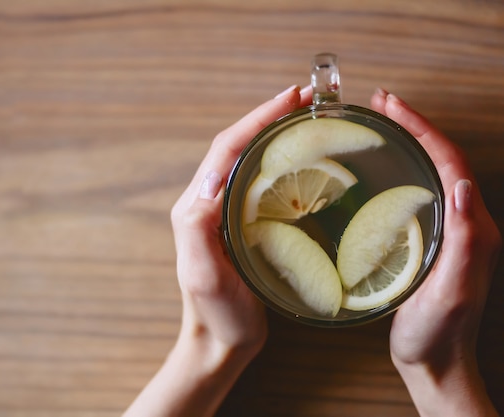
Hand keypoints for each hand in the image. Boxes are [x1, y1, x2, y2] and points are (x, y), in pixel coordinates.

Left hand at [124, 85, 311, 416]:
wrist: (221, 343)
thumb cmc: (215, 314)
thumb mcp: (203, 274)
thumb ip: (197, 227)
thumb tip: (211, 179)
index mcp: (197, 205)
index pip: (227, 149)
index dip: (258, 119)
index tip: (291, 99)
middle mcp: (209, 202)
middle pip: (239, 146)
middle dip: (270, 118)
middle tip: (309, 102)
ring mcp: (227, 213)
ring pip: (251, 160)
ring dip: (276, 135)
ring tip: (310, 121)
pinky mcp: (244, 225)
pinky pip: (262, 183)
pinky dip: (282, 163)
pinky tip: (306, 162)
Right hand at [371, 90, 501, 415]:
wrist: (434, 361)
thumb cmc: (437, 332)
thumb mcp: (452, 290)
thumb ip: (465, 240)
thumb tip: (465, 185)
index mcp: (476, 228)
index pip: (451, 163)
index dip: (423, 129)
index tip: (392, 106)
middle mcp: (467, 222)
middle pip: (443, 159)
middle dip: (415, 125)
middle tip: (382, 103)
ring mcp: (450, 230)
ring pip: (432, 172)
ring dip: (410, 141)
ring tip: (382, 123)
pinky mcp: (433, 239)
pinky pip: (420, 192)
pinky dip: (403, 167)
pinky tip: (382, 167)